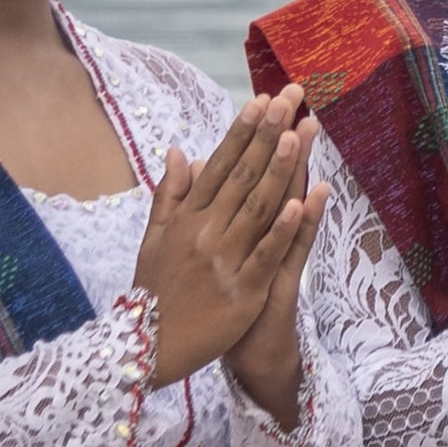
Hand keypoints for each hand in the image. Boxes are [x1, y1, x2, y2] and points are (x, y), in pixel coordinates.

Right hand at [133, 88, 318, 386]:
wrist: (148, 348)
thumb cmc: (155, 291)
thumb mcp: (154, 239)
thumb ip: (169, 195)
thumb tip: (177, 151)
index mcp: (186, 218)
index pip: (218, 166)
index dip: (241, 133)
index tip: (261, 101)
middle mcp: (204, 233)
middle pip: (242, 177)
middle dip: (268, 135)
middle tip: (290, 98)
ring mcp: (223, 261)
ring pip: (256, 208)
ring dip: (279, 169)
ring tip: (298, 134)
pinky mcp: (242, 292)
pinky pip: (264, 255)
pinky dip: (281, 229)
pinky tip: (298, 201)